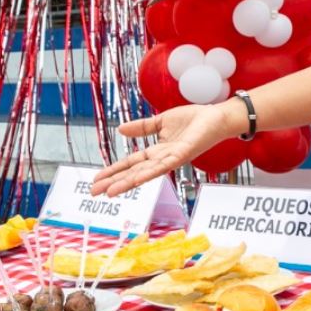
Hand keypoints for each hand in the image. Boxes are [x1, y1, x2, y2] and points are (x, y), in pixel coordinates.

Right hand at [92, 104, 237, 195]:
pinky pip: (163, 166)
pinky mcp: (182, 155)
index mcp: (157, 152)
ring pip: (145, 173)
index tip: (96, 179)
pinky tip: (136, 180)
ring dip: (127, 183)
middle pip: (133, 173)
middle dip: (113, 182)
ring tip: (109, 192)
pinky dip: (149, 173)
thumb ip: (142, 128)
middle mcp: (162, 159)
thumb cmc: (193, 120)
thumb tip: (120, 129)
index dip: (113, 171)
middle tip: (93, 193)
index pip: (130, 163)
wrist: (216, 117)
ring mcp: (172, 159)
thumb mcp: (161, 121)